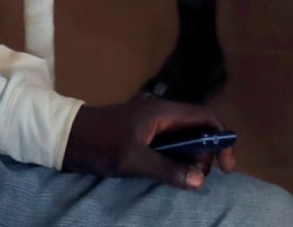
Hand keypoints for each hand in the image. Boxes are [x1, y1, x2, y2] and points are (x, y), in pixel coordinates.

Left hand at [62, 97, 238, 189]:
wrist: (67, 138)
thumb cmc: (99, 143)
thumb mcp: (133, 160)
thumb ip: (168, 169)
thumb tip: (200, 180)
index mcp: (163, 111)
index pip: (206, 117)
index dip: (222, 139)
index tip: (225, 167)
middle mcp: (162, 113)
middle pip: (198, 130)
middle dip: (204, 155)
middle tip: (196, 179)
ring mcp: (152, 123)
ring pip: (184, 139)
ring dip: (190, 159)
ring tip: (183, 179)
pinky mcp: (144, 134)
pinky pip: (170, 145)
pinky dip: (176, 160)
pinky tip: (171, 174)